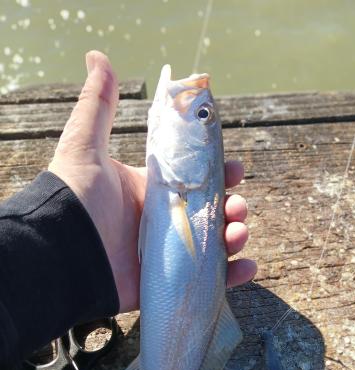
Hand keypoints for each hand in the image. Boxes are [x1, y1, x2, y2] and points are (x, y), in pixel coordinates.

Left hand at [48, 51, 256, 312]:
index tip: (234, 168)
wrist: (63, 252)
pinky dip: (233, 275)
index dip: (220, 173)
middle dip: (233, 207)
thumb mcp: (85, 146)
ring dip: (236, 237)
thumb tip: (97, 57)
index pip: (196, 180)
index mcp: (152, 191)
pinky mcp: (171, 281)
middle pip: (213, 212)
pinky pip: (210, 280)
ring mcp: (170, 253)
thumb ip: (97, 106)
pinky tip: (245, 266)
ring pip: (216, 245)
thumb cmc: (77, 199)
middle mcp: (164, 221)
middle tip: (236, 206)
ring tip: (237, 233)